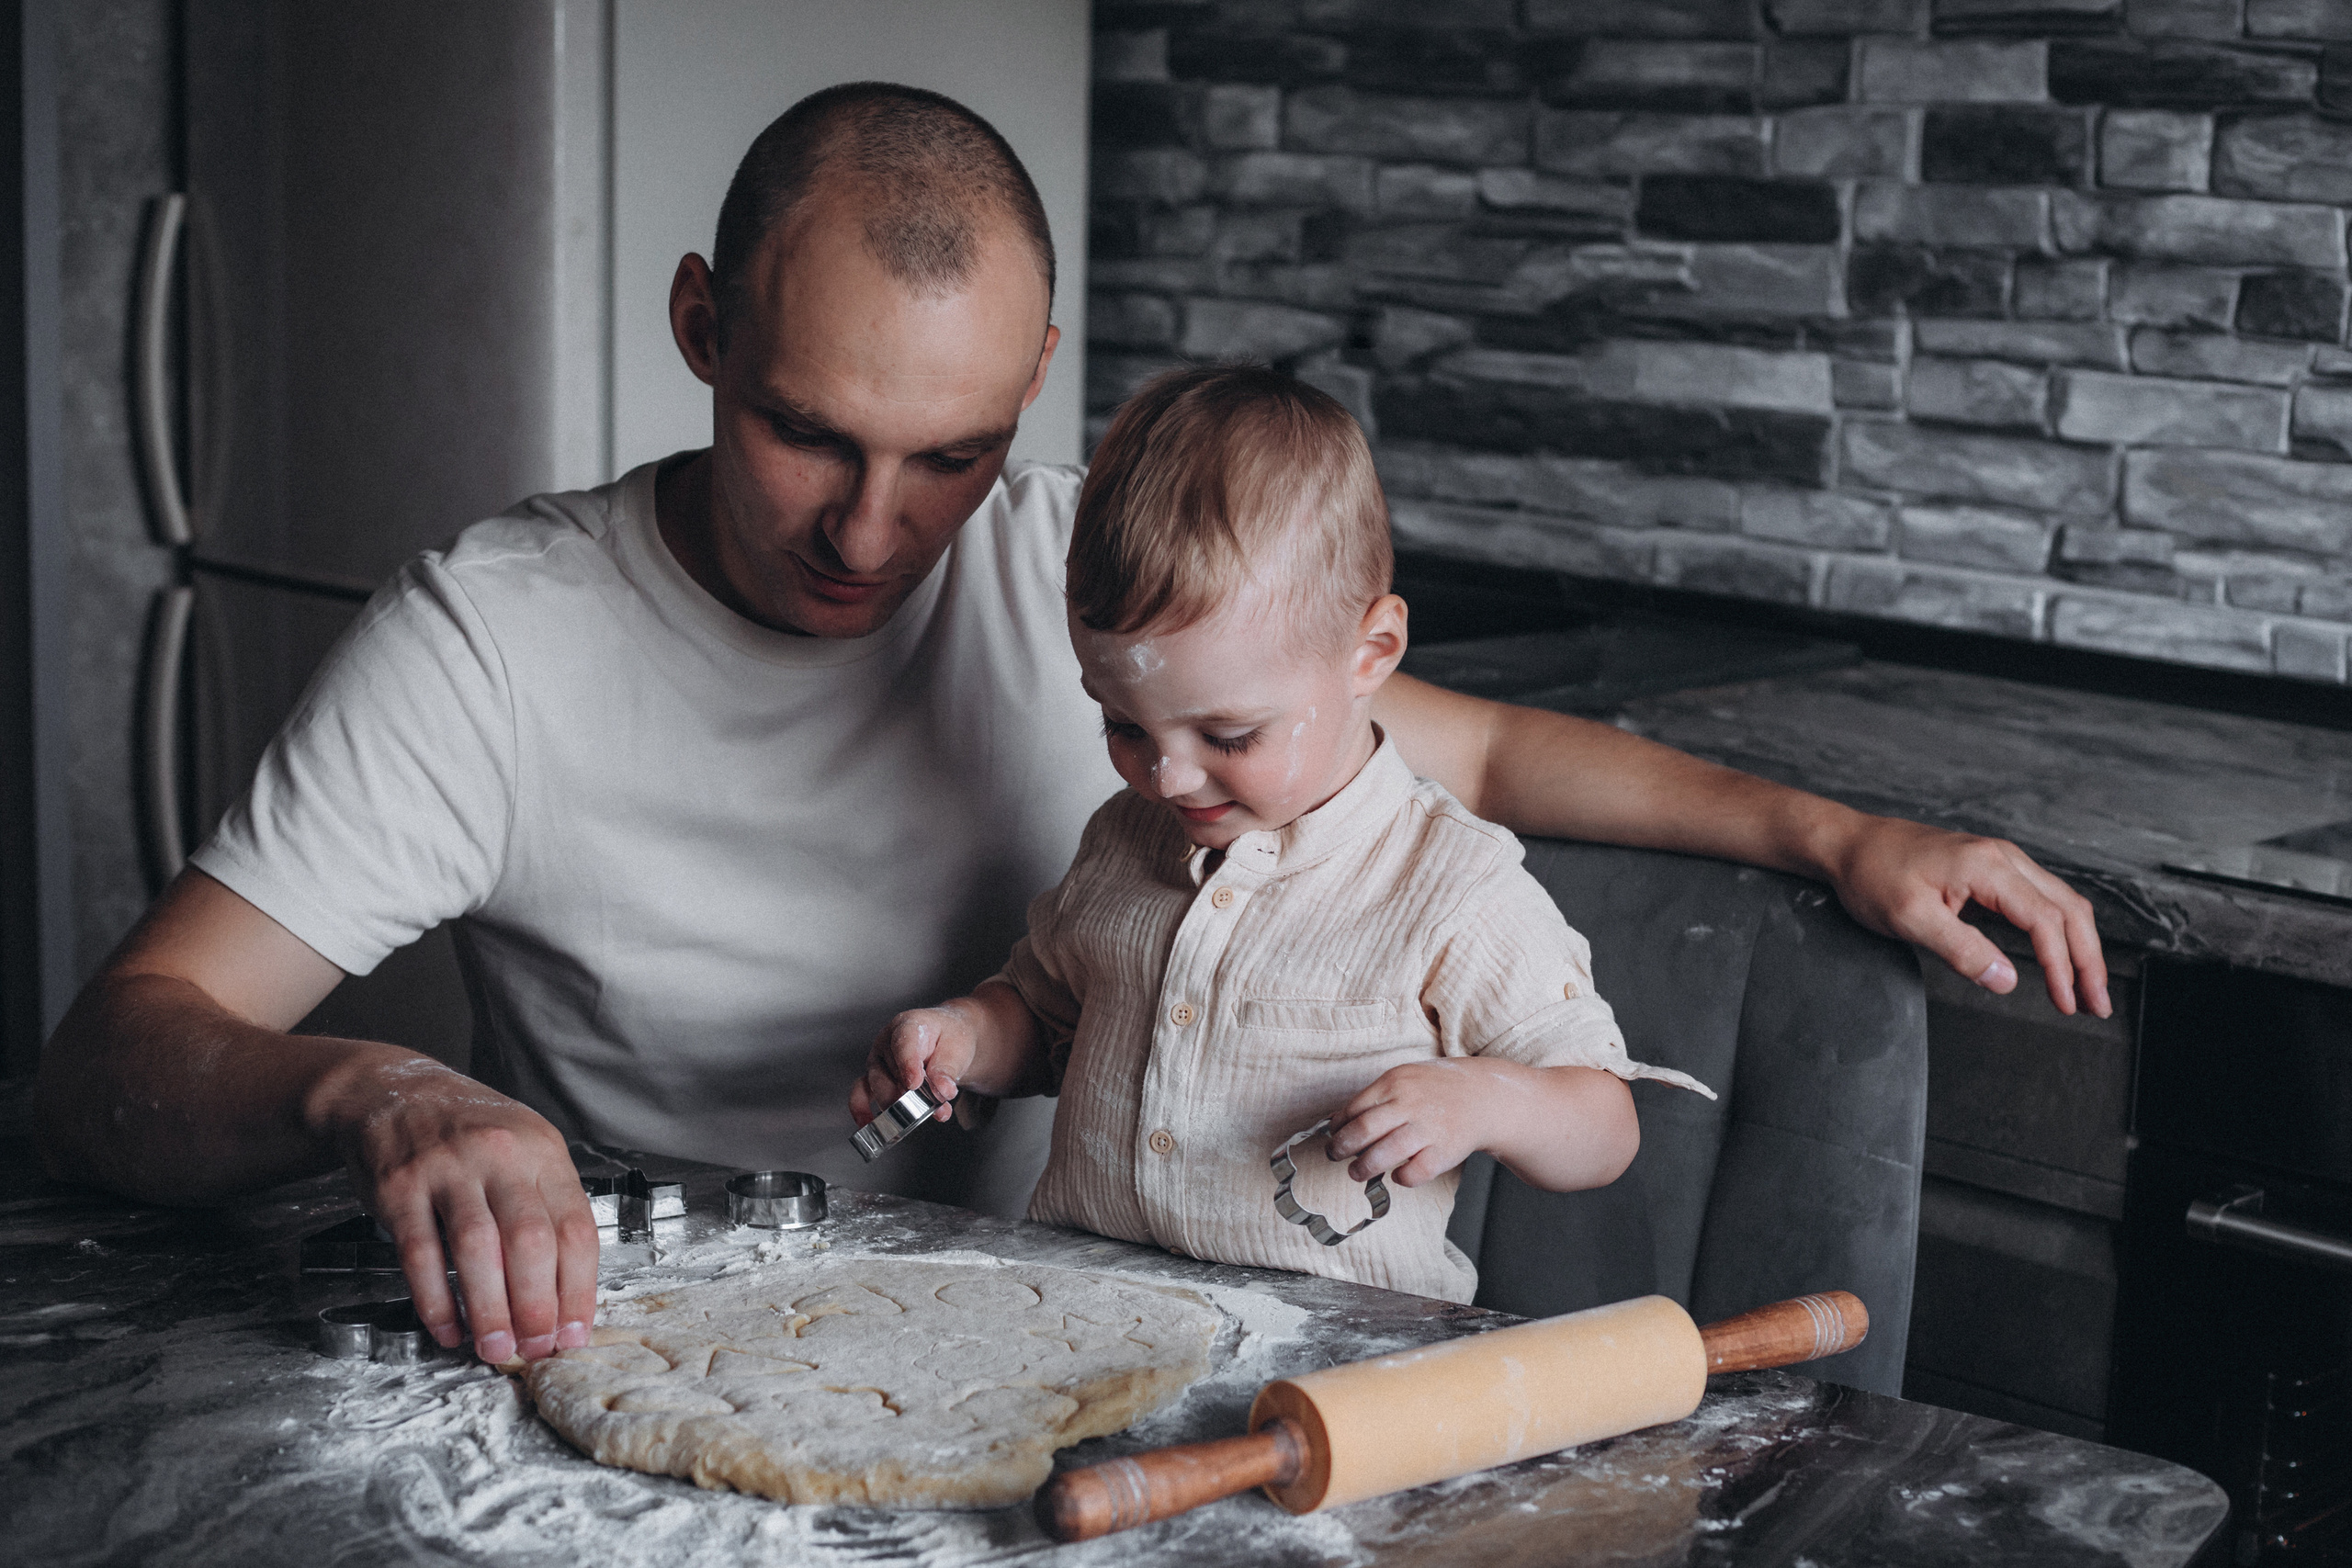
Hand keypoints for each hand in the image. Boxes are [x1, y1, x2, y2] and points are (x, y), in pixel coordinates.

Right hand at [320, 1052, 598, 1366]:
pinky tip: (447, 1327)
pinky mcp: (400, 1186)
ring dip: (489, 1309)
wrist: (392, 1090)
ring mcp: (448, 1169)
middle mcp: (500, 1155)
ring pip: (478, 1250)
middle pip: (531, 1241)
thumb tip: (565, 1294)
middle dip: (537, 1306)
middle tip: (535, 1348)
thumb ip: (546, 1207)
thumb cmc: (468, 1131)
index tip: (575, 1333)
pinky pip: (421, 1253)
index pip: (576, 1228)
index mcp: (543, 1151)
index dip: (579, 1289)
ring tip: (495, 1349)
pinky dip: (435, 1299)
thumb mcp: (524, 1148)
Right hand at [852, 1005, 974, 1127]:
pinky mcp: (873, 1079)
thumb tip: (942, 1091)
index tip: (915, 1084)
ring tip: (917, 1117)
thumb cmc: (950, 1039)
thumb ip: (948, 1069)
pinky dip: (862, 1109)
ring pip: (876, 1085)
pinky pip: (860, 1093)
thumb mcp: (958, 1048)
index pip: (904, 1043)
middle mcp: (886, 1042)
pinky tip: (868, 1123)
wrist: (948, 1040)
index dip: (908, 1064)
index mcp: (907, 1025)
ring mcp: (878, 1061)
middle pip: (890, 1069)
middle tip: (927, 1107)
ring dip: (896, 1105)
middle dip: (908, 1093)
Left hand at [1325, 1060, 1493, 1188]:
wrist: (1483, 1096)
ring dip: (1363, 1168)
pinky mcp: (1444, 1152)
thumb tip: (1338, 1122)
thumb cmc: (1435, 1089)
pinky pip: (1414, 1173)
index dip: (1338, 1127)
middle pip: (1363, 1131)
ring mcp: (1428, 1128)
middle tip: (1335, 1156)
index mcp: (1395, 1082)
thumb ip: (1375, 1097)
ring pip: (1384, 1155)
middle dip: (1342, 1148)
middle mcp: (1410, 1104)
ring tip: (1356, 1172)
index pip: (1354, 1109)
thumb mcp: (1404, 1078)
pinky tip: (1397, 1175)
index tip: (1334, 1136)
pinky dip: (1401, 1178)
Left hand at [1827, 814, 2110, 1017]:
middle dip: (2089, 960)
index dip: (2061, 966)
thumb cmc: (1871, 875)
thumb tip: (2006, 980)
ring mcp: (2000, 860)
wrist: (1848, 844)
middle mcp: (2003, 857)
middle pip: (2069, 910)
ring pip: (2062, 903)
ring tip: (2086, 989)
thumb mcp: (1910, 919)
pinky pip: (2042, 899)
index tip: (2066, 1002)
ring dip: (2080, 946)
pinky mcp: (1992, 868)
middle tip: (2096, 1004)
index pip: (2045, 921)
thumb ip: (1961, 950)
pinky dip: (2059, 930)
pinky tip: (2061, 956)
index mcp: (1987, 867)